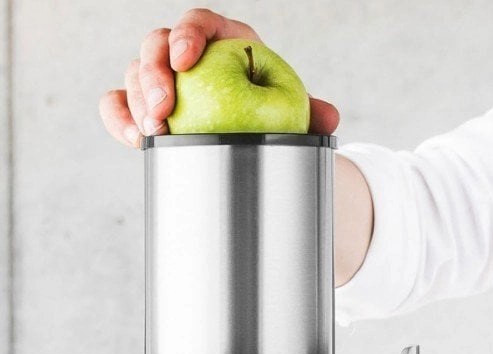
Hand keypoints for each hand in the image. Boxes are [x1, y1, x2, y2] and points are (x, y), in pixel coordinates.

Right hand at [99, 8, 339, 146]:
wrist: (248, 129)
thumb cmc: (268, 109)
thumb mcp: (289, 108)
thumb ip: (307, 109)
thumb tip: (329, 118)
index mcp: (223, 42)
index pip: (198, 22)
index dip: (187, 34)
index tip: (185, 59)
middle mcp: (189, 58)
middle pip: (155, 45)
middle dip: (153, 75)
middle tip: (165, 111)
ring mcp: (164, 82)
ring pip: (134, 74)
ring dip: (136, 102)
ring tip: (153, 133)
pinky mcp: (146, 106)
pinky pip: (119, 103)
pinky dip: (119, 117)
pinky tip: (136, 140)